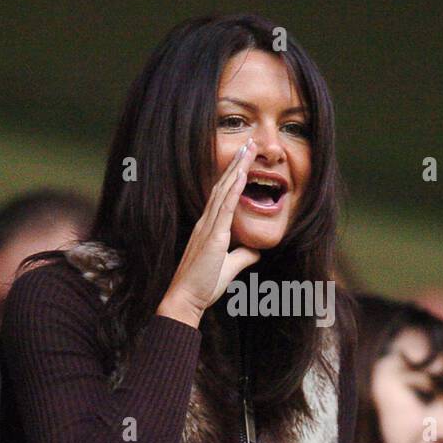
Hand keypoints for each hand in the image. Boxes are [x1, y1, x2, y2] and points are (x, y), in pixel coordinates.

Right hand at [157, 139, 261, 326]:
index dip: (234, 176)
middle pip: (223, 186)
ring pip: (224, 191)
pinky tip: (242, 175)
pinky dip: (233, 190)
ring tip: (248, 150)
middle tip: (249, 144)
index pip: (223, 195)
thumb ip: (242, 257)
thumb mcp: (229, 268)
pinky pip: (224, 209)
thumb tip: (256, 251)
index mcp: (209, 228)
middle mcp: (206, 223)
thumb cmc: (203, 286)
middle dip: (237, 164)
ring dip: (237, 169)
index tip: (245, 159)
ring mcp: (208, 228)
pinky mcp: (212, 238)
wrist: (185, 299)